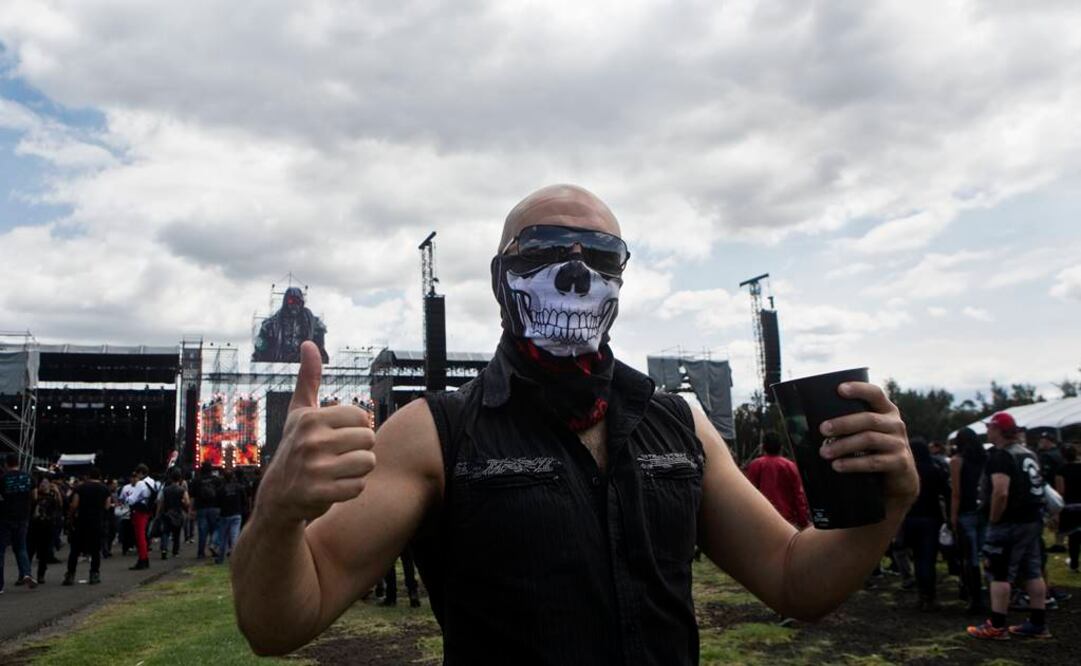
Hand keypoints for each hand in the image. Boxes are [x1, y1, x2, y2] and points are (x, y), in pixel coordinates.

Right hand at [256, 341, 375, 523]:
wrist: (277, 497)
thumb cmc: (295, 447)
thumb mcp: (299, 412)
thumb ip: (308, 379)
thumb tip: (308, 343)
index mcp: (310, 418)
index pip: (362, 417)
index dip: (356, 428)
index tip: (338, 437)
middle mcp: (311, 441)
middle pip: (369, 440)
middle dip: (359, 450)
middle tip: (338, 457)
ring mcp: (314, 469)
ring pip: (367, 463)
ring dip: (357, 470)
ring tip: (337, 471)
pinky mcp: (319, 494)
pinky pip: (359, 487)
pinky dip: (351, 489)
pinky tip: (334, 487)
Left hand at [817, 382, 917, 507]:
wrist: (901, 479)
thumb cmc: (875, 450)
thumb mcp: (868, 433)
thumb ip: (852, 423)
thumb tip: (812, 420)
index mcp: (886, 411)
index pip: (875, 393)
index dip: (859, 389)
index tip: (839, 389)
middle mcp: (895, 424)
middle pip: (868, 419)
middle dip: (843, 423)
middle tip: (822, 429)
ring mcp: (899, 443)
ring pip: (869, 440)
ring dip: (843, 445)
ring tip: (824, 452)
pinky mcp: (899, 462)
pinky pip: (874, 462)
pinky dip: (853, 464)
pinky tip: (837, 466)